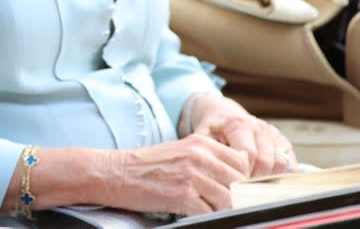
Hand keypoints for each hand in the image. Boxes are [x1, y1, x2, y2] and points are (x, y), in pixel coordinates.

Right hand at [99, 134, 251, 215]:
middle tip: (225, 204)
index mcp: (201, 142)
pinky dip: (206, 216)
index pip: (242, 162)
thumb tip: (238, 179)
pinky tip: (194, 212)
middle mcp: (199, 156)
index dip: (243, 179)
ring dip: (222, 209)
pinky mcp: (182, 196)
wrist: (116, 172)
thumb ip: (209, 159)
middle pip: (239, 182)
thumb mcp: (182, 151)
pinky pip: (210, 213)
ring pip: (228, 200)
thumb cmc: (148, 165)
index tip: (236, 189)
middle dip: (236, 197)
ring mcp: (191, 176)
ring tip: (207, 208)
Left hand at [187, 93, 295, 177]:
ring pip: (281, 165)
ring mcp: (274, 135)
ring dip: (267, 178)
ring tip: (250, 183)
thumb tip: (212, 172)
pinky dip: (280, 176)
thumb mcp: (203, 137)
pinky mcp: (285, 143)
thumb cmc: (212, 130)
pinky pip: (291, 166)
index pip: (249, 155)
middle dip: (253, 179)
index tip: (231, 184)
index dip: (241, 173)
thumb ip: (207, 152)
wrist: (224, 115)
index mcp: (239, 124)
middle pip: (266, 162)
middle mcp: (260, 127)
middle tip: (241, 188)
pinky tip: (263, 178)